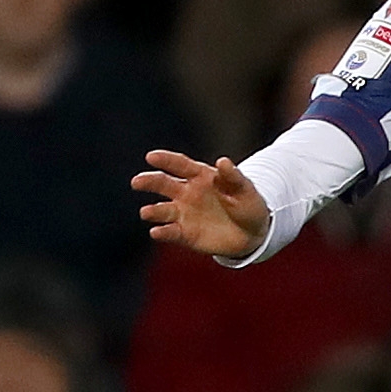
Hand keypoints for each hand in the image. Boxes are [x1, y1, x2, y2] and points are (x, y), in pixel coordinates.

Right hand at [134, 150, 272, 259]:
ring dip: (153, 211)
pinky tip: (157, 232)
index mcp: (199, 176)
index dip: (165, 160)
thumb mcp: (245, 189)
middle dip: (149, 182)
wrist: (253, 233)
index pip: (179, 165)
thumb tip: (223, 161)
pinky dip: (162, 232)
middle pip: (163, 184)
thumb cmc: (248, 204)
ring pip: (162, 209)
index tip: (151, 157)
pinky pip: (170, 232)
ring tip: (146, 212)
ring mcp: (183, 213)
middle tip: (137, 182)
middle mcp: (186, 193)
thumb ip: (233, 177)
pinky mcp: (184, 234)